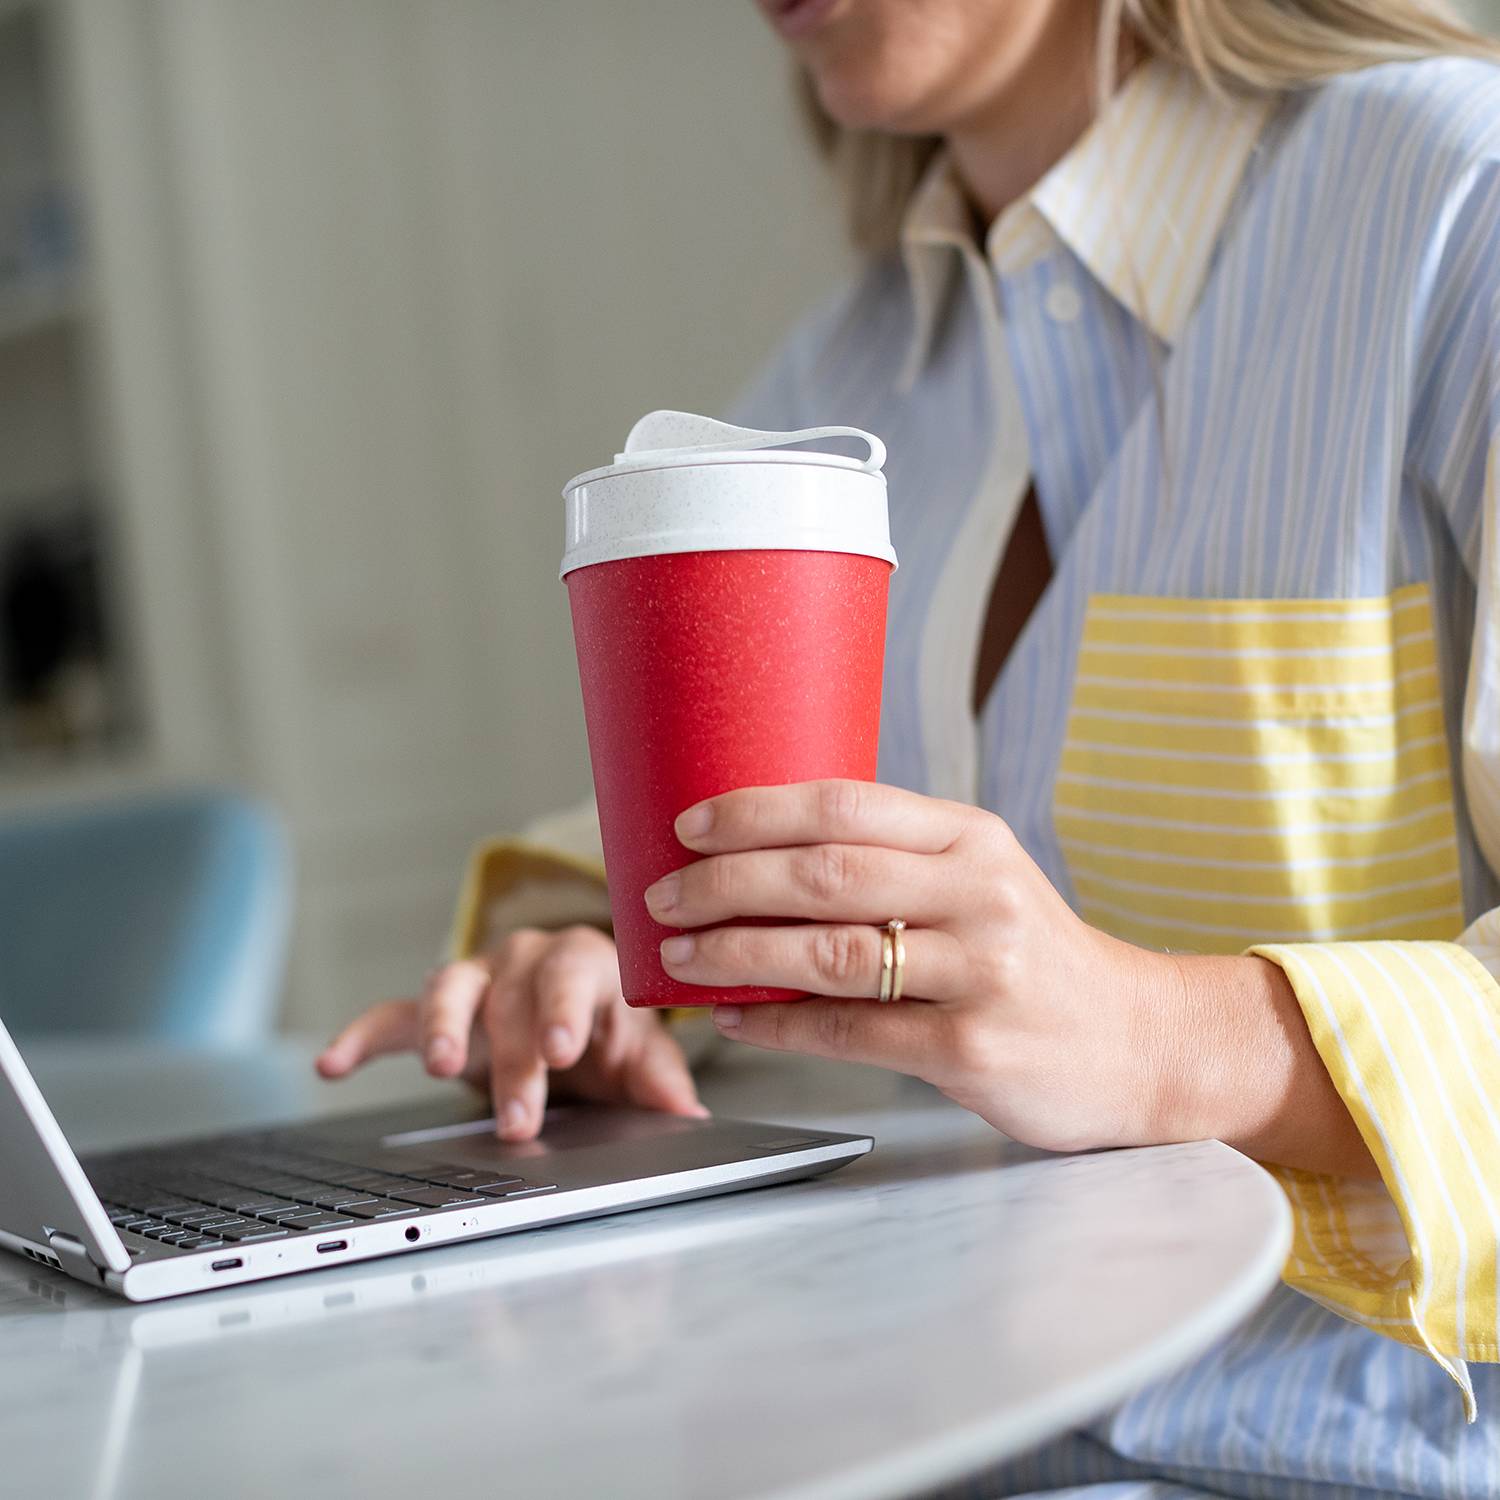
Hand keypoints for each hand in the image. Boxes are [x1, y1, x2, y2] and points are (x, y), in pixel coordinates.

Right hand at [316, 925, 708, 1140]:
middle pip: (512, 998)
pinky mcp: (438, 1005)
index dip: (563, 1009)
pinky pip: (394, 1015)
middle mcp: (527, 959)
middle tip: (519, 1119)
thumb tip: (688, 1117)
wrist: (576, 1018)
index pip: (573, 974)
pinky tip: (333, 1064)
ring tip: (439, 1067)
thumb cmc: (609, 1029)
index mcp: (586, 962)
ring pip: (451, 989)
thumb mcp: (642, 1055)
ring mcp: (478, 977)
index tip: (561, 1049)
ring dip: (442, 1029)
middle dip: (515, 1061)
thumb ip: (660, 1082)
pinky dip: (363, 1036)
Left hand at [645, 780, 1372, 1172]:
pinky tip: (737, 1019)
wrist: (1139, 1040)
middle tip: (662, 892)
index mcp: (970, 837)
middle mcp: (979, 892)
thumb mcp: (981, 880)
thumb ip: (892, 864)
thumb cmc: (1035, 956)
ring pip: (830, 951)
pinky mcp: (972, 1047)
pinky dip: (780, 1024)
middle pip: (825, 872)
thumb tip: (760, 864)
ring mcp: (980, 971)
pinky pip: (850, 1031)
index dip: (755, 810)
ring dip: (737, 952)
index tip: (688, 823)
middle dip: (725, 881)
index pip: (845, 804)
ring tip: (680, 955)